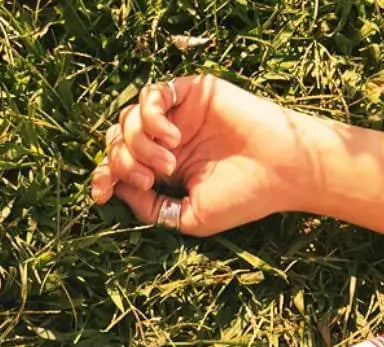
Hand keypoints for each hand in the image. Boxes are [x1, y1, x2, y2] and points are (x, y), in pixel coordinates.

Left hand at [91, 73, 325, 236]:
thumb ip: (149, 208)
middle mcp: (167, 142)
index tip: (101, 193)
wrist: (281, 170)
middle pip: (116, 142)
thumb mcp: (186, 217)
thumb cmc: (242, 198)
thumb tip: (117, 189)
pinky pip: (151, 95)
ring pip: (128, 119)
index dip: (102, 177)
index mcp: (164, 171)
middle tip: (148, 178)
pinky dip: (151, 117)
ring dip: (139, 144)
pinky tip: (173, 137)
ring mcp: (178, 116)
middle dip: (119, 162)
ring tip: (168, 162)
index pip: (117, 167)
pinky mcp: (192, 93)